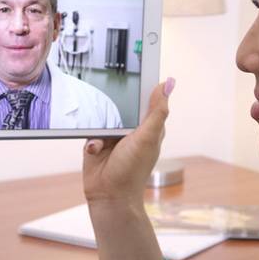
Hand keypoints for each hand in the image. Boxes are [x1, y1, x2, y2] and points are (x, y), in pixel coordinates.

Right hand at [82, 78, 174, 205]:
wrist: (108, 196)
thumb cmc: (132, 170)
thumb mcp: (147, 137)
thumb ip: (156, 111)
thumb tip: (168, 83)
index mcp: (149, 127)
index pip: (148, 99)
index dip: (144, 84)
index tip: (138, 64)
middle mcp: (132, 130)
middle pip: (123, 105)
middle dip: (115, 104)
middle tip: (112, 102)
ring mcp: (113, 136)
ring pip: (104, 116)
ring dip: (100, 124)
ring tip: (102, 137)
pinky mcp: (96, 142)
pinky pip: (90, 130)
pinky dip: (92, 139)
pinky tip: (94, 149)